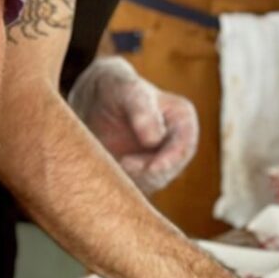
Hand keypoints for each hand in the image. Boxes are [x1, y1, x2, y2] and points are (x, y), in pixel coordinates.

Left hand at [67, 58, 200, 193]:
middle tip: (123, 163)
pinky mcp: (142, 176)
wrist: (93, 102)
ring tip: (113, 161)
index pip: (184, 146)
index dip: (170, 160)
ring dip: (134, 179)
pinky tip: (109, 168)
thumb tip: (155, 140)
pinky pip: (136, 188)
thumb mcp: (127, 91)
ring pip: (152, 183)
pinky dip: (123, 184)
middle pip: (170, 170)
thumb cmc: (115, 88)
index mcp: (182, 120)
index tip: (152, 168)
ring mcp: (160, 162)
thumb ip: (142, 110)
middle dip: (148, 172)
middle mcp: (176, 143)